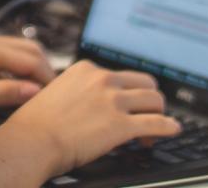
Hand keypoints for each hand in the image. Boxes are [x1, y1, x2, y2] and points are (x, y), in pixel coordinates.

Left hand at [0, 31, 54, 112]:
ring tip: (36, 94)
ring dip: (30, 68)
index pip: (31, 60)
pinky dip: (15, 68)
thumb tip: (32, 91)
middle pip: (29, 49)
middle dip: (44, 71)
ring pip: (16, 50)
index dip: (48, 80)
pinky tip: (12, 87)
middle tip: (52, 97)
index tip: (58, 100)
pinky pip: (2, 55)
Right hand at [0, 60, 181, 180]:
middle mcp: (102, 79)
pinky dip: (169, 127)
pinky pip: (158, 123)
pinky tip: (172, 130)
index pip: (122, 75)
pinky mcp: (122, 125)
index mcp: (87, 69)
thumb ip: (80, 91)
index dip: (128, 94)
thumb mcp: (59, 92)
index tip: (126, 107)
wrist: (34, 139)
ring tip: (151, 131)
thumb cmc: (39, 122)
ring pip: (155, 100)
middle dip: (149, 100)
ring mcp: (113, 100)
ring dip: (158, 114)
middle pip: (145, 83)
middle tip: (145, 116)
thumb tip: (94, 104)